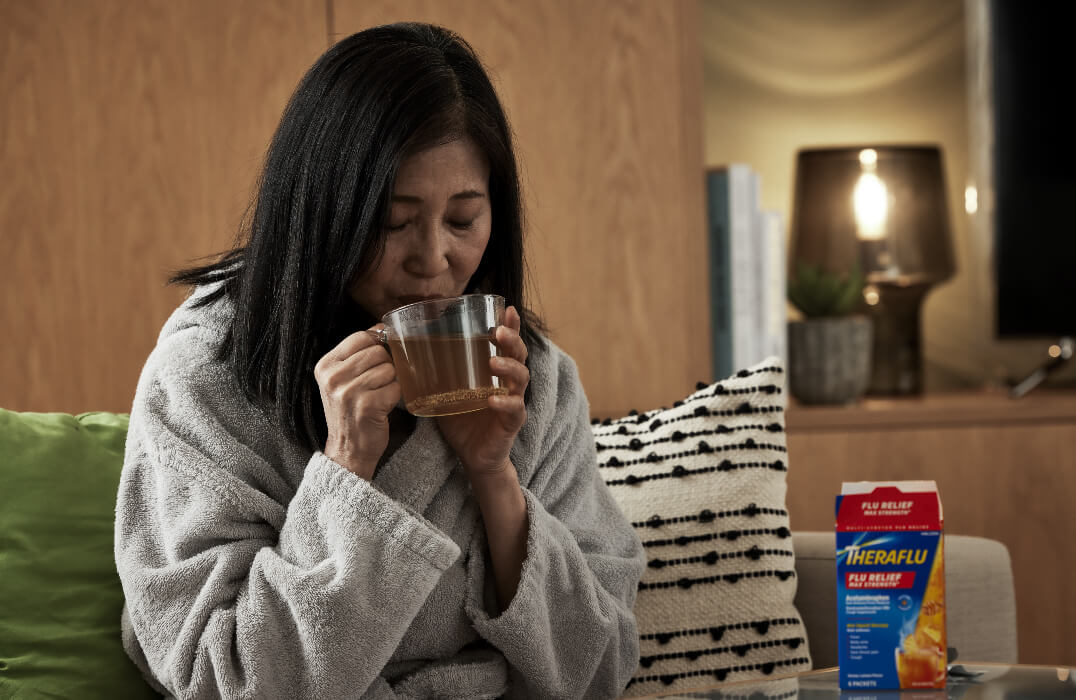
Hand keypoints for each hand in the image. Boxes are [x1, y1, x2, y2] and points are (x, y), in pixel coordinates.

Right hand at [314, 325, 400, 479]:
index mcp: (325, 366)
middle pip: (378, 352)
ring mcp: (349, 392)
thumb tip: (381, 327)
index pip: (360, 337)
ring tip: (377, 397)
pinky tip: (382, 407)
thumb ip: (357, 353)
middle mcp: (333, 377)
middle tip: (376, 385)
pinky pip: (395, 388)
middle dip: (385, 366)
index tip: (379, 358)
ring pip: (389, 369)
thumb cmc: (349, 412)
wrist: (347, 450)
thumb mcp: (342, 380)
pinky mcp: (366, 406)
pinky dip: (394, 397)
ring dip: (390, 383)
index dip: (377, 343)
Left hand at [437, 306, 529, 480]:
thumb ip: (436, 373)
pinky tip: (493, 399)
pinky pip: (514, 409)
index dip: (511, 325)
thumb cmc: (462, 420)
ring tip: (493, 362)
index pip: (506, 344)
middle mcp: (509, 383)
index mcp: (496, 372)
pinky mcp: (512, 421)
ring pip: (521, 378)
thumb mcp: (447, 391)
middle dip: (512, 340)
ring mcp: (513, 401)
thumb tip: (408, 352)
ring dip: (509, 367)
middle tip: (499, 331)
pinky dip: (505, 402)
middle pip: (519, 355)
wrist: (473, 456)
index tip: (507, 308)